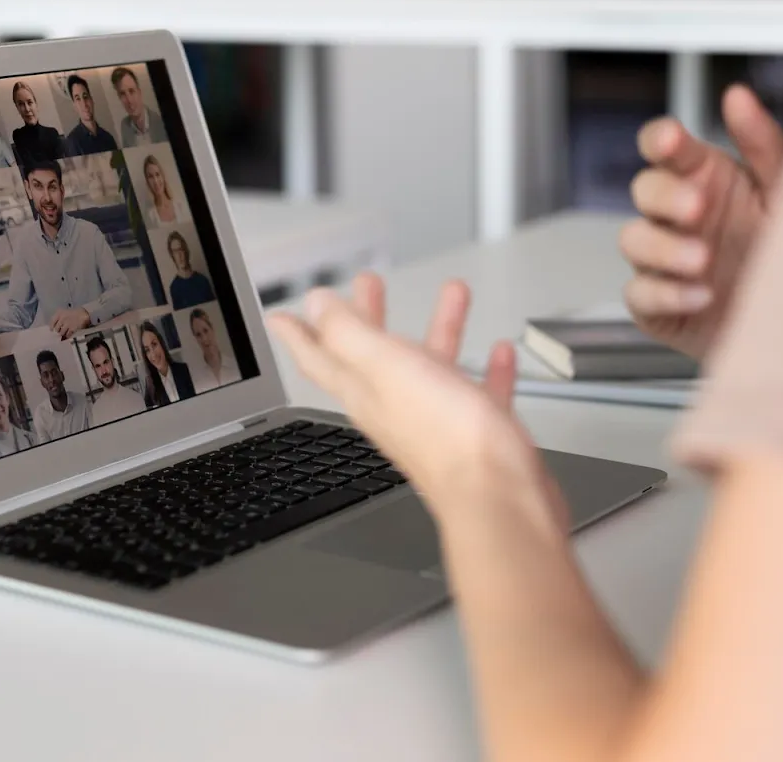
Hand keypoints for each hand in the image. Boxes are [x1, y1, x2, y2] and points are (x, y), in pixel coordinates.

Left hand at [50, 308, 91, 338]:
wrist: (84, 313)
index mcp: (59, 313)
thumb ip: (59, 318)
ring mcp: (67, 324)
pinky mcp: (72, 329)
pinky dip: (67, 335)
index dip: (51, 326)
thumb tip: (54, 326)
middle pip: (56, 328)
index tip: (51, 329)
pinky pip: (67, 334)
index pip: (52, 322)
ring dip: (62, 333)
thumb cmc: (74, 312)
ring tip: (64, 333)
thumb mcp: (64, 311)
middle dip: (57, 331)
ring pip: (61, 332)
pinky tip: (68, 335)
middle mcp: (62, 319)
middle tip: (59, 331)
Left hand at [269, 274, 565, 526]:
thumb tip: (315, 305)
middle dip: (370, 318)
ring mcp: (439, 422)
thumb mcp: (386, 367)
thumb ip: (348, 334)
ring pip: (434, 366)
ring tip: (453, 294)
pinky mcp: (479, 433)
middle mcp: (398, 408)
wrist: (501, 496)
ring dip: (440, 328)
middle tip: (368, 287)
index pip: (320, 358)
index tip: (281, 317)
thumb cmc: (446, 438)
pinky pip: (479, 392)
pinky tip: (498, 352)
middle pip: (376, 356)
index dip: (298, 334)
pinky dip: (488, 369)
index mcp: (367, 393)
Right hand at [621, 85, 782, 360]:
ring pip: (633, 240)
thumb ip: (764, 144)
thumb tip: (736, 94)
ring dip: (663, 248)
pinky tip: (702, 296)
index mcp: (705, 179)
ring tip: (704, 261)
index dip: (659, 140)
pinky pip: (640, 294)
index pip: (663, 148)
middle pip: (643, 189)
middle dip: (664, 196)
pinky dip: (666, 294)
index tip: (671, 141)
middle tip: (698, 208)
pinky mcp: (659, 306)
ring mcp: (665, 261)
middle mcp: (679, 217)